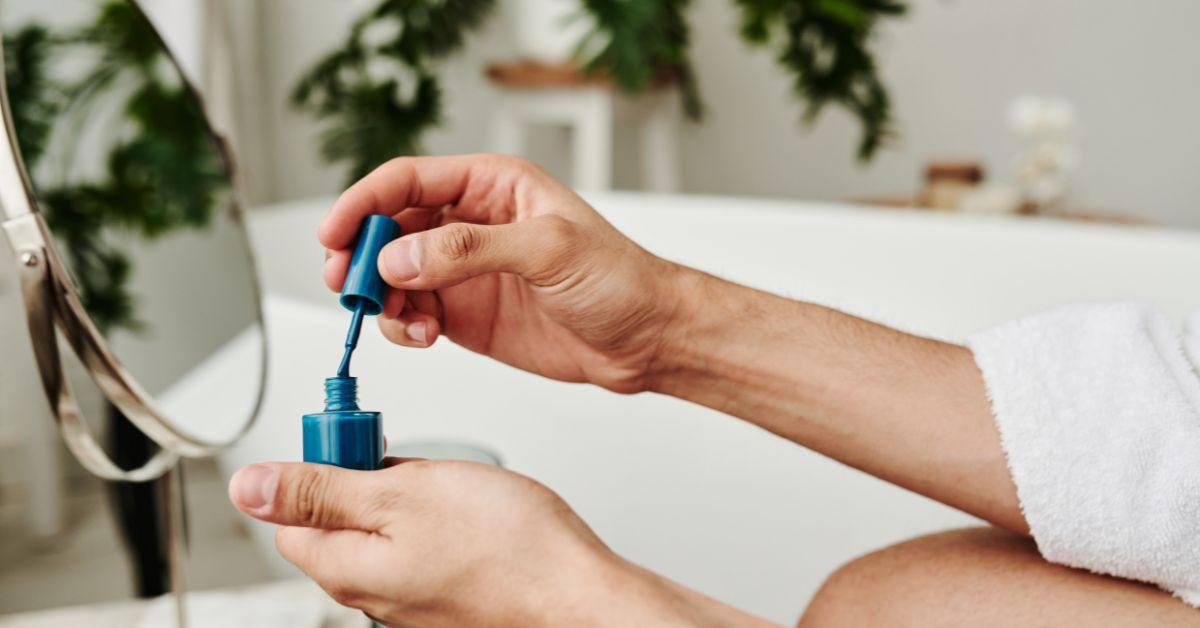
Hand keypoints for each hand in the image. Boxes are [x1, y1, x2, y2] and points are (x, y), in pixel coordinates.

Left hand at [227, 460, 748, 626]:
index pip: (290, 514)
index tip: (359, 444)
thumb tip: (250, 487)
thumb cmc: (509, 549)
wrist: (580, 595)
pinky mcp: (446, 598)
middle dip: (370, 480)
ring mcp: (410, 601)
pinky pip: (423, 548)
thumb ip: (321, 491)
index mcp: (345, 568)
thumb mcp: (404, 495)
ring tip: (455, 490)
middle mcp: (370, 595)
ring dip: (410, 500)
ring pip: (386, 531)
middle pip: (339, 521)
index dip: (320, 465)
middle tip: (416, 466)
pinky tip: (475, 515)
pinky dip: (441, 523)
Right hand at [319, 154, 682, 392]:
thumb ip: (472, 250)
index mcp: (491, 185)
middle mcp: (469, 224)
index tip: (335, 233)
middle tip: (348, 283)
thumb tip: (402, 257)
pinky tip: (422, 337)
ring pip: (391, 274)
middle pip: (388, 227)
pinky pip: (410, 313)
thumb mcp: (549, 250)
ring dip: (380, 297)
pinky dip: (401, 326)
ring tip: (399, 320)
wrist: (645, 338)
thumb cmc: (618, 278)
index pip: (408, 181)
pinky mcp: (463, 314)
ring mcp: (462, 271)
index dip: (363, 202)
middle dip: (360, 254)